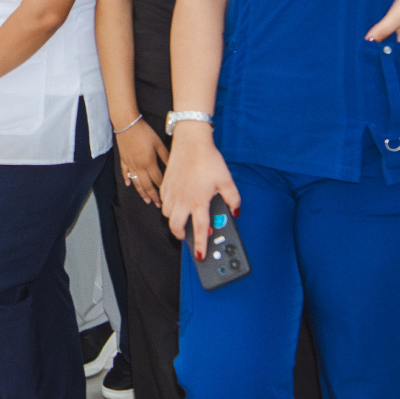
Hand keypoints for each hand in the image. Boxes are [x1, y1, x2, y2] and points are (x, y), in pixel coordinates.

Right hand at [115, 119, 169, 206]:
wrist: (127, 124)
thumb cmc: (144, 132)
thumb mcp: (158, 143)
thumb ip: (165, 156)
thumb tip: (173, 166)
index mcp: (149, 163)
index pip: (157, 180)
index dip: (163, 189)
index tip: (167, 197)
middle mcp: (139, 166)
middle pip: (146, 185)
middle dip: (153, 196)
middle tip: (158, 205)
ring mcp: (130, 164)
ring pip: (136, 182)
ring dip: (141, 193)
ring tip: (146, 200)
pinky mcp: (124, 160)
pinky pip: (125, 173)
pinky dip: (127, 180)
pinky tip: (129, 185)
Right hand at [160, 127, 238, 262]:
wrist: (191, 142)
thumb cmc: (209, 160)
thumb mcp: (227, 180)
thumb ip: (233, 199)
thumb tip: (235, 212)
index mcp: (198, 201)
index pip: (199, 229)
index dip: (200, 246)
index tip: (200, 256)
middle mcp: (182, 200)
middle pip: (175, 227)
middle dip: (181, 235)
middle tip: (187, 236)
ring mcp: (171, 193)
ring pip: (167, 215)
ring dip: (174, 220)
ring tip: (183, 218)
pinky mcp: (165, 185)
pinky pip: (164, 203)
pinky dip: (169, 207)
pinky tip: (177, 203)